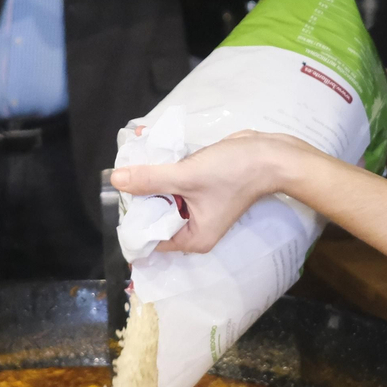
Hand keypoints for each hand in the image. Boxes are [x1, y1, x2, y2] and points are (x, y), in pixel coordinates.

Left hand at [109, 131, 320, 253]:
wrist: (270, 154)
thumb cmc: (232, 173)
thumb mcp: (186, 176)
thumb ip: (150, 179)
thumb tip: (116, 180)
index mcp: (192, 238)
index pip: (150, 238)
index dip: (132, 221)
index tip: (116, 199)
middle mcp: (194, 228)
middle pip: (154, 216)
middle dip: (138, 196)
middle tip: (120, 172)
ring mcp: (198, 208)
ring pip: (162, 197)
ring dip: (149, 179)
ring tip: (131, 157)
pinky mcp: (201, 189)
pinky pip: (174, 184)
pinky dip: (162, 170)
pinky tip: (148, 148)